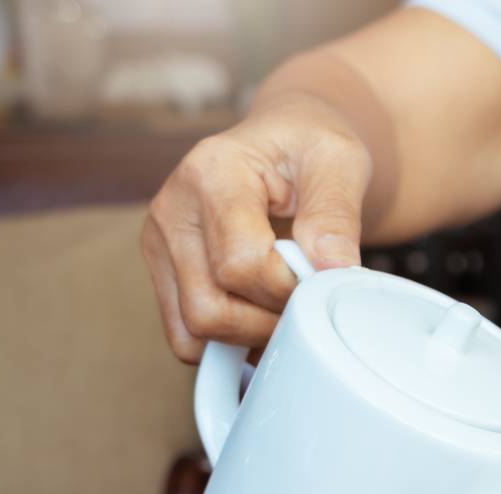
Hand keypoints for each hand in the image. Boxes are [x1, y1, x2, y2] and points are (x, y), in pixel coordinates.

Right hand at [140, 93, 372, 362]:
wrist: (286, 141)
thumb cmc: (311, 147)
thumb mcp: (339, 161)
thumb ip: (336, 214)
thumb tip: (333, 269)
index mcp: (212, 172)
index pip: (241, 264)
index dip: (289, 290)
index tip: (320, 278)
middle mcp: (172, 209)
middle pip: (209, 308)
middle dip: (269, 322)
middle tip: (307, 301)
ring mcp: (161, 244)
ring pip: (194, 331)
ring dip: (249, 337)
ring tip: (286, 306)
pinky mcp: (164, 271)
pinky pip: (187, 336)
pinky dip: (228, 343)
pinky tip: (263, 317)